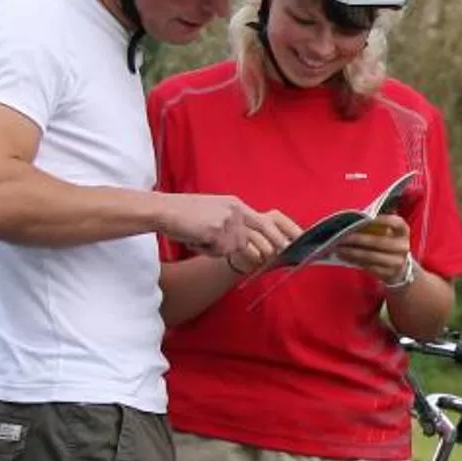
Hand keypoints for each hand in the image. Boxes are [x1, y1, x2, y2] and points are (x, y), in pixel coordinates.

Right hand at [169, 195, 296, 273]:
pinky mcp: (218, 231)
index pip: (269, 220)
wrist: (164, 210)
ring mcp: (229, 221)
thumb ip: (235, 229)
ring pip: (237, 248)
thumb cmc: (185, 216)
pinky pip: (219, 252)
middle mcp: (236, 211)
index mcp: (236, 205)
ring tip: (203, 237)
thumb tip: (256, 251)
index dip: (285, 233)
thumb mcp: (214, 216)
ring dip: (220, 250)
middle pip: (263, 235)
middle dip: (268, 249)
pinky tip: (195, 238)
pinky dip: (207, 251)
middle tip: (268, 255)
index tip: (297, 243)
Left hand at [335, 215, 414, 282]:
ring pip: (371, 257)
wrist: (399, 268)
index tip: (366, 218)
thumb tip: (356, 218)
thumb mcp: (388, 232)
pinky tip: (345, 257)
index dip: (382, 220)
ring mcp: (397, 262)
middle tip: (343, 237)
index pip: (395, 222)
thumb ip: (377, 225)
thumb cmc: (388, 244)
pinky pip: (368, 267)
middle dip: (358, 239)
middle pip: (379, 242)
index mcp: (403, 231)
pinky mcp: (388, 273)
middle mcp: (403, 246)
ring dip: (353, 252)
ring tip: (339, 249)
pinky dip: (354, 261)